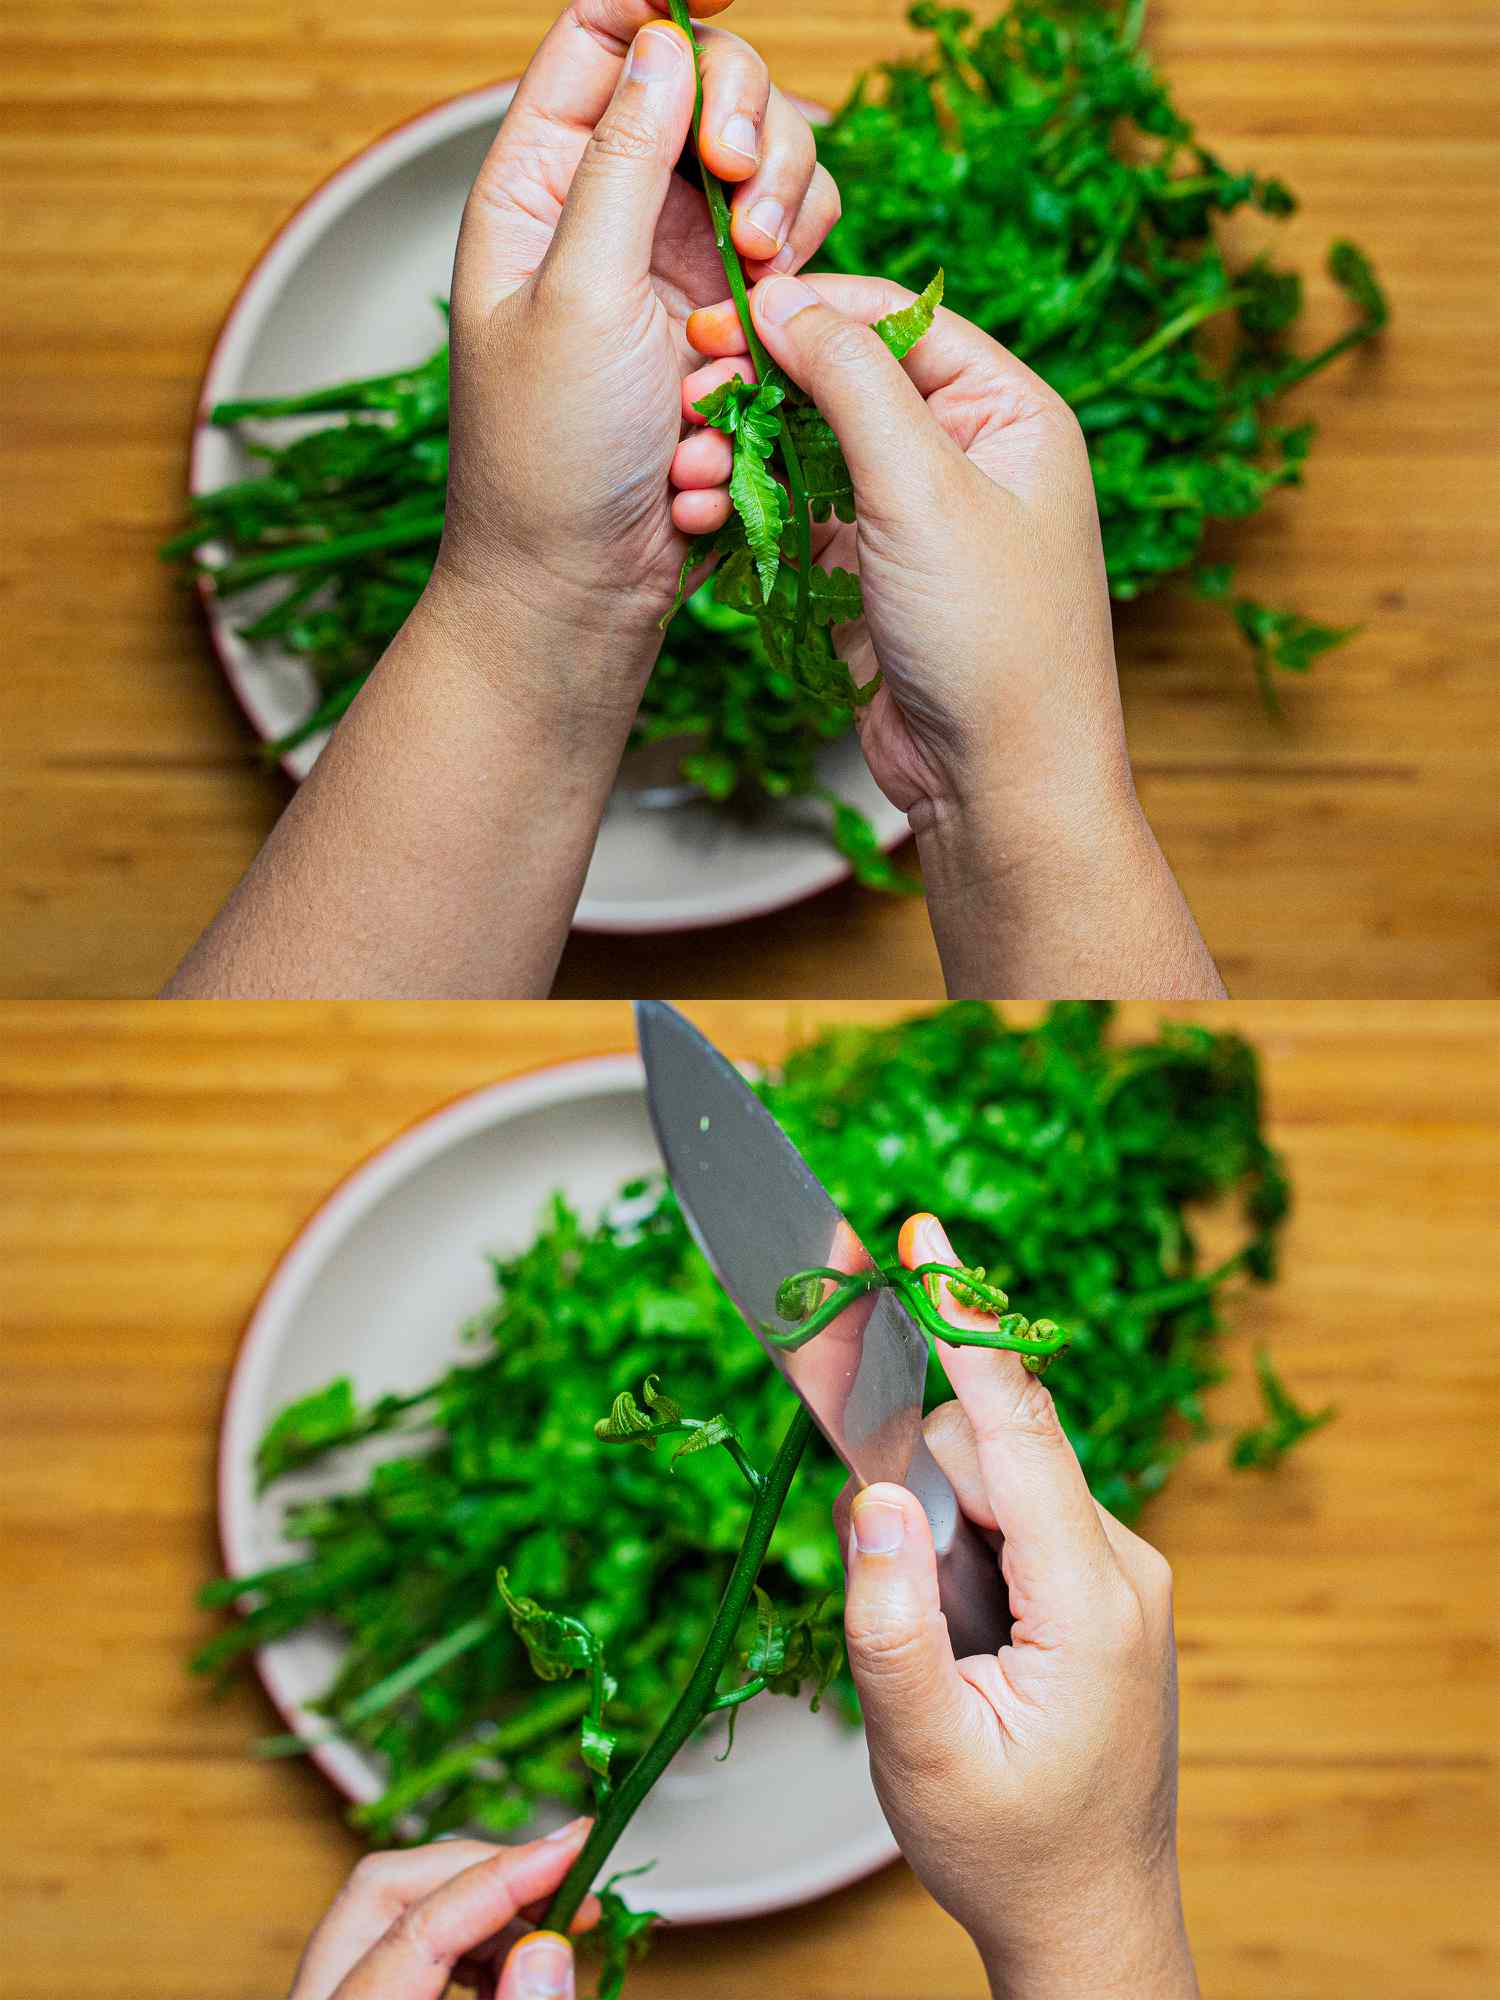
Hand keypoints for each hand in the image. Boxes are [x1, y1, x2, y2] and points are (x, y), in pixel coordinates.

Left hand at [287, 1821, 597, 1999]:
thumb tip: (548, 1946)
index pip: (418, 1926)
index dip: (506, 1876)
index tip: (578, 1843)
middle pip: (384, 1888)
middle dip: (483, 1873)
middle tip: (564, 1882)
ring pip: (390, 1911)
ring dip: (481, 1914)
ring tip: (550, 1942)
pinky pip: (394, 1948)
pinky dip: (460, 1946)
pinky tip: (510, 1973)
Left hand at [434, 0, 840, 714]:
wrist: (585, 583)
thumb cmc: (550, 454)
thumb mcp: (577, 295)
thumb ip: (622, 164)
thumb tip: (662, 45)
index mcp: (539, 185)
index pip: (598, 39)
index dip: (660, 0)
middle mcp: (611, 209)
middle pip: (703, 83)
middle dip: (746, 118)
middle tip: (747, 188)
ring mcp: (677, 263)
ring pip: (765, 164)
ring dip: (784, 200)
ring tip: (761, 277)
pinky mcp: (732, 319)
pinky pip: (791, 248)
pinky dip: (797, 268)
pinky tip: (771, 325)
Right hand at [677, 271, 1130, 829]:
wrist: (998, 780)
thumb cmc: (992, 633)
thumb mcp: (924, 487)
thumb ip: (852, 381)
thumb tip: (785, 302)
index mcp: (1007, 411)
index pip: (898, 321)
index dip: (810, 312)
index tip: (724, 320)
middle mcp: (964, 453)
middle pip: (843, 383)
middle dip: (761, 389)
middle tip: (688, 400)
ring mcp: (913, 517)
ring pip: (809, 453)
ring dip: (742, 456)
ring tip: (686, 475)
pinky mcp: (868, 575)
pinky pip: (798, 519)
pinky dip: (749, 513)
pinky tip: (701, 517)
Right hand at [834, 1212, 1198, 1999]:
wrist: (1091, 1920)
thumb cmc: (1006, 1848)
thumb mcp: (921, 1750)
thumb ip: (887, 1616)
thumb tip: (867, 1493)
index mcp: (1090, 1598)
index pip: (1019, 1426)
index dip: (963, 1324)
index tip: (923, 1236)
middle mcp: (1123, 1565)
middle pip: (997, 1450)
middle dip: (923, 1486)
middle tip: (898, 1594)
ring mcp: (1121, 1574)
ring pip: (1002, 1483)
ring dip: (943, 1529)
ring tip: (940, 1650)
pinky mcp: (1103, 1586)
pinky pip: (1020, 1517)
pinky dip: (968, 1544)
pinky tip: (962, 1634)